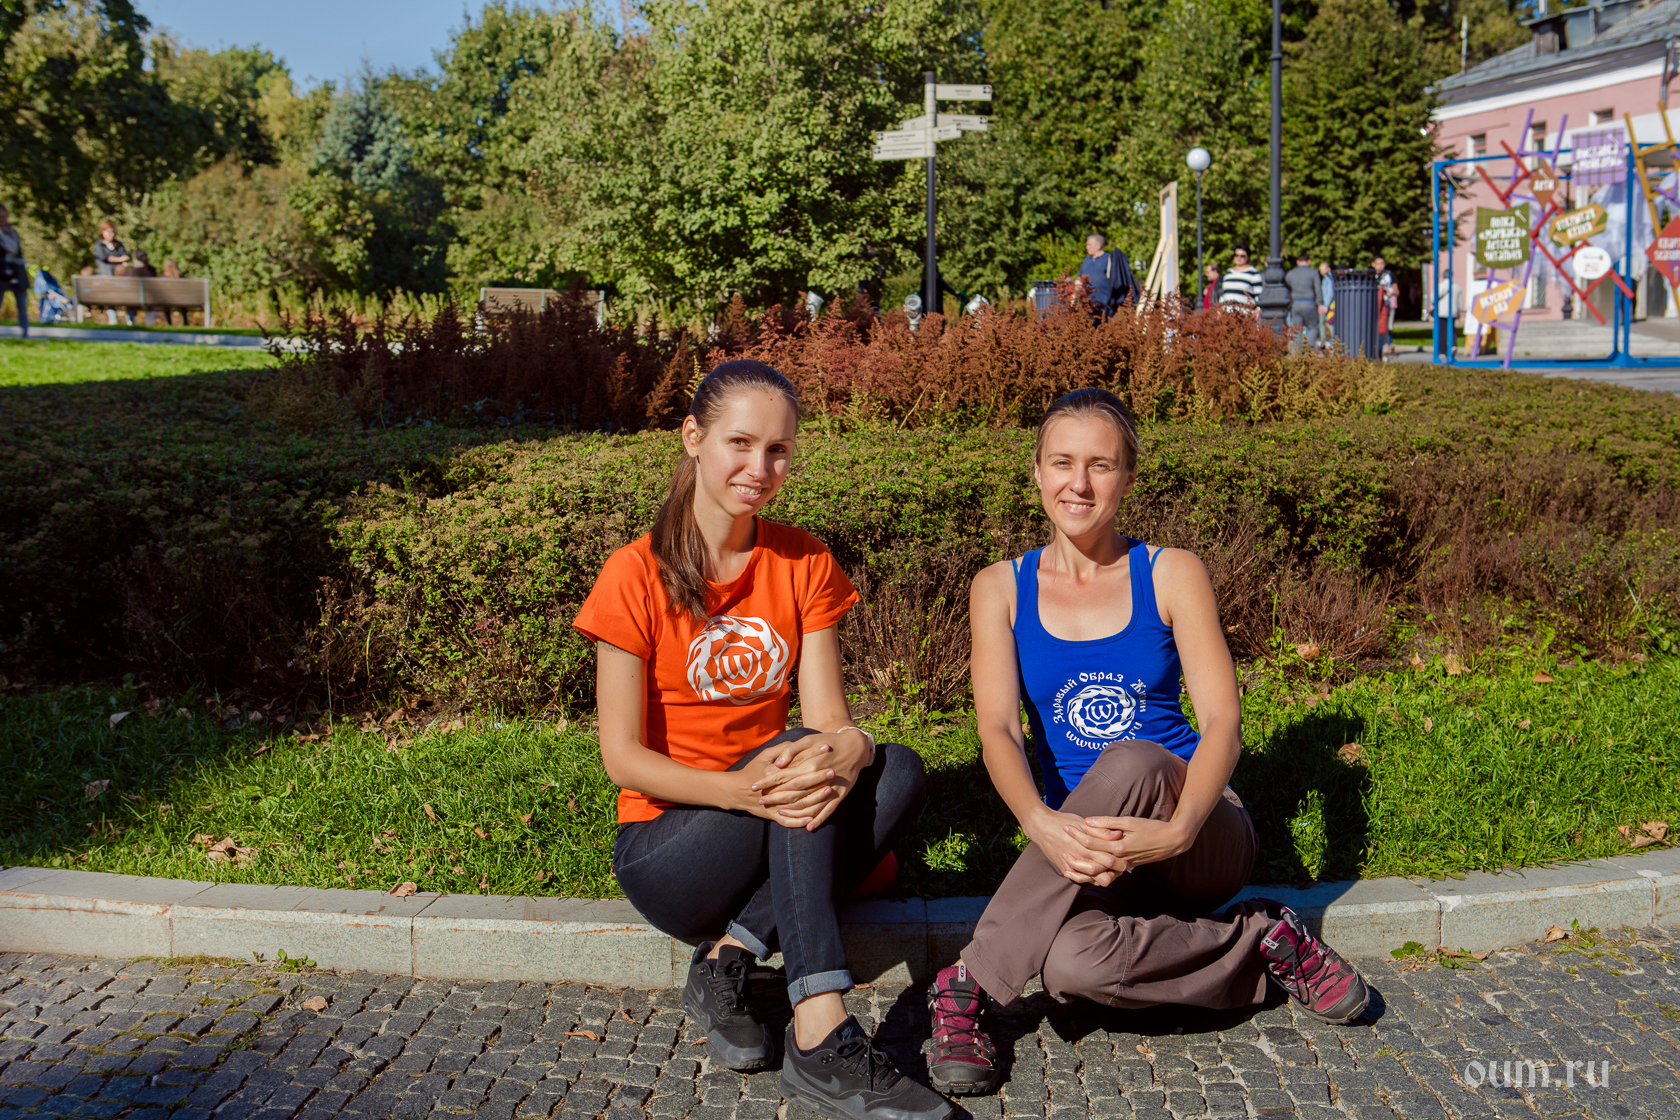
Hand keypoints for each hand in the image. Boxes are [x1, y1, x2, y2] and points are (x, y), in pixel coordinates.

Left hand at [750, 730, 872, 830]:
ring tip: (779, 814)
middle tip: (760, 802)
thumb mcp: (809, 740)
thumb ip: (792, 750)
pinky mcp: (840, 795)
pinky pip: (828, 811)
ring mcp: (830, 788)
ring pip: (808, 805)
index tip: (754, 786)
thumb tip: (778, 764)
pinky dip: (818, 820)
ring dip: (793, 812)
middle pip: (792, 793)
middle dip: (774, 798)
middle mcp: (818, 778)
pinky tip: (808, 827)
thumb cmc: (829, 741)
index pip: (783, 776)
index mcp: (809, 764)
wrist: (855, 747)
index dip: (767, 781)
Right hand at [1022, 806, 1114, 884]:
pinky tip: (1094, 876)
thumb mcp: (1083, 823)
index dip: (1120, 862)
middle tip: (1122, 869)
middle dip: (1114, 872)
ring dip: (1102, 877)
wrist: (1040, 826)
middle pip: (1102, 872)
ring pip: (1091, 879)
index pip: (1108, 860)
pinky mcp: (1064, 868)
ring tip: (1111, 873)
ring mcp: (1070, 864)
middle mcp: (1079, 857)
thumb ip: (1101, 831)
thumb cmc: (1063, 821)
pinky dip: (1087, 879)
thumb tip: (1118, 834)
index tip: (1127, 860)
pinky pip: (1078, 878)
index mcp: (1086, 846)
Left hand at [1065, 815, 1192, 881]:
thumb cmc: (1151, 828)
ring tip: (1066, 865)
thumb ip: (1108, 823)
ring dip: (1081, 870)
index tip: (1066, 826)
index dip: (1077, 834)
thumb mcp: (1130, 821)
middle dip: (1074, 854)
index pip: (1092, 842)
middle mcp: (1120, 860)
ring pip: (1098, 874)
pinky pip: (1107, 876)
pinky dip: (1094, 876)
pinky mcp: (1126, 869)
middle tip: (1060, 848)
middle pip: (1091, 861)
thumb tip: (1088, 820)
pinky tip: (1083, 873)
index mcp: (1119, 847)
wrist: (1171, 842)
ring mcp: (1123, 867)